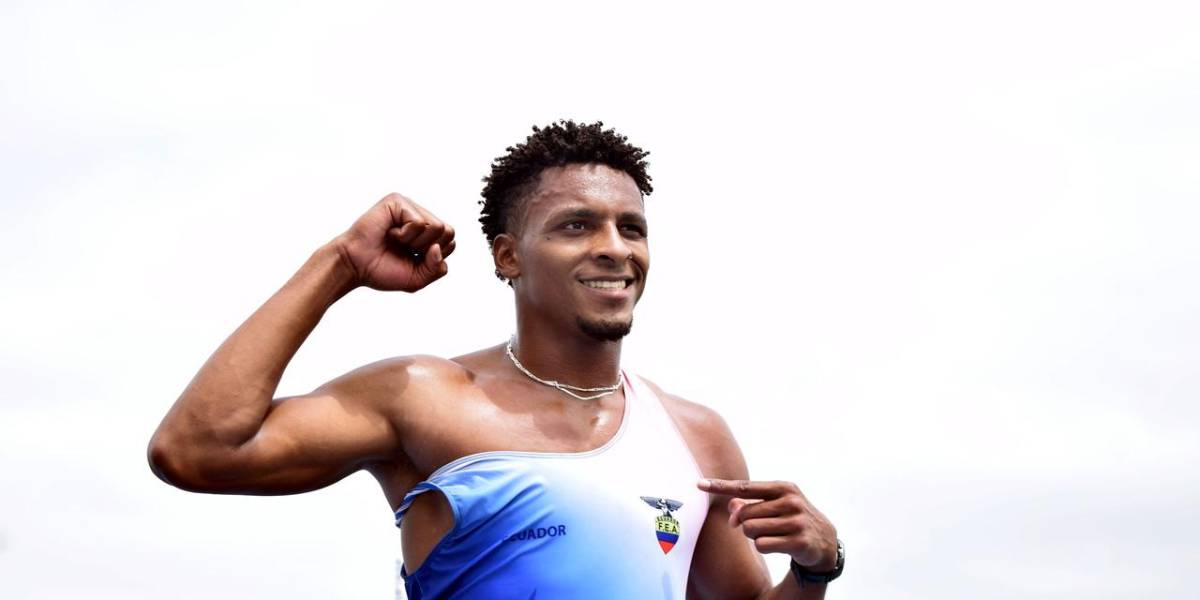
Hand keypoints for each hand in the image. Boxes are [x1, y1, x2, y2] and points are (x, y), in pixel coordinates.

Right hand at [334, 193, 456, 291]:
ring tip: (396, 241)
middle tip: (405, 249)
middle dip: (427, 249)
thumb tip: (438, 247)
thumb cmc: (382, 270)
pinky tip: (389, 233)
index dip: (434, 256)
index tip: (412, 258)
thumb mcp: (417, 278)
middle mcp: (420, 216)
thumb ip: (436, 268)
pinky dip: (404, 235)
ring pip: (436, 227)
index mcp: (426, 233)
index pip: (450, 241)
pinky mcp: (397, 201)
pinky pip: (418, 222)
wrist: (355, 266)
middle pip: (448, 232)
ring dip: (415, 242)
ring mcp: (409, 207)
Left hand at [698, 478, 838, 570]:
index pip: (745, 486)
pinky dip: (763, 547)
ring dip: (755, 536)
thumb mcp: (774, 505)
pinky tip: (778, 545)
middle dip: (745, 524)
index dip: (720, 486)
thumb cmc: (791, 518)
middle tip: (759, 527)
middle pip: (744, 514)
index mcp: (783, 488)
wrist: (824, 541)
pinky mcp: (798, 541)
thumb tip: (730, 506)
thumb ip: (749, 503)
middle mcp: (791, 501)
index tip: (698, 484)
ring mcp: (796, 521)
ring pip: (751, 530)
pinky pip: (762, 545)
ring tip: (773, 535)